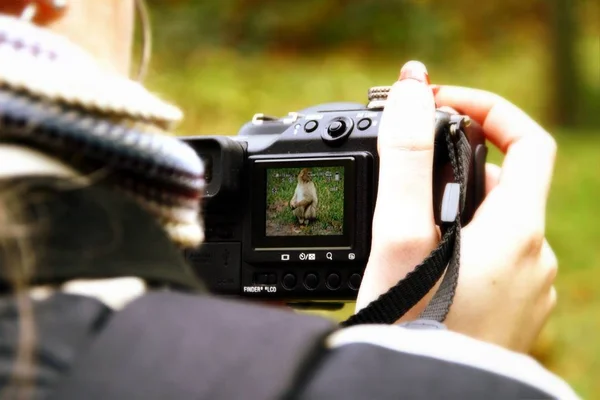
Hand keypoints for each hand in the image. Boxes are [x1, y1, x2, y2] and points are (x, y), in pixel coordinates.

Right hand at [356, 61, 557, 352]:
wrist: (420, 394)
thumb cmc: (412, 323)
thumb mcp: (401, 231)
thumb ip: (405, 154)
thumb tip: (410, 90)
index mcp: (517, 229)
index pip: (527, 141)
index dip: (487, 109)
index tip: (441, 105)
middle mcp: (533, 257)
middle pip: (502, 184)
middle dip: (453, 168)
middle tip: (405, 175)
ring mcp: (524, 288)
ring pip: (494, 224)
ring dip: (454, 210)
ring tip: (405, 227)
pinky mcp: (509, 312)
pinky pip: (491, 259)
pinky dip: (461, 246)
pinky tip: (423, 265)